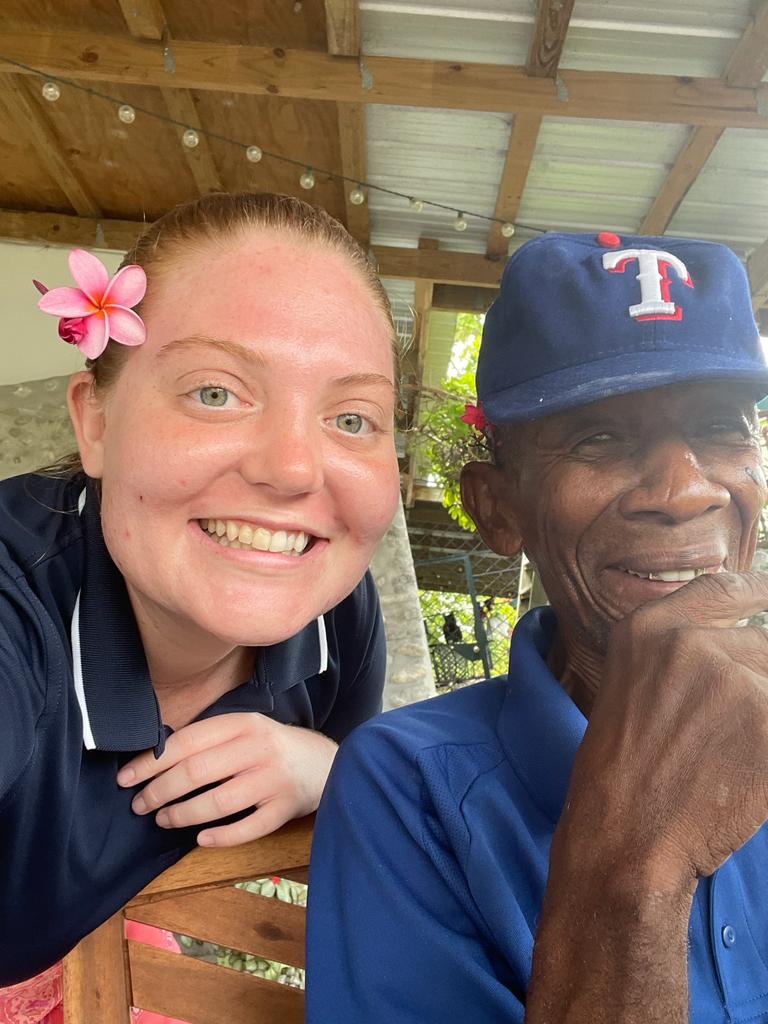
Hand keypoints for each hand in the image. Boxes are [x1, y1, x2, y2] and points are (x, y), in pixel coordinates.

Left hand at [116, 714, 337, 846]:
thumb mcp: (244, 731)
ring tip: (163, 820)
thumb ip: (210, 740)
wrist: (325, 763)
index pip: (187, 741)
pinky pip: (248, 828)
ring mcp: (273, 779)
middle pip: (197, 772)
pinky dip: (221, 837)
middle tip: (140, 805)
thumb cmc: (272, 748)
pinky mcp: (285, 808)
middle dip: (159, 791)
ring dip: (183, 814)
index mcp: (242, 724)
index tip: (126, 778)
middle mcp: (258, 748)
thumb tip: (155, 759)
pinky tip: (201, 840)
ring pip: (219, 802)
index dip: (151, 762)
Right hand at [561, 570, 767, 892]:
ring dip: (764, 718)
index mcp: (649, 628)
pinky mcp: (766, 719)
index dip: (760, 590)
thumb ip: (685, 659)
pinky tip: (753, 778)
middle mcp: (690, 641)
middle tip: (742, 723)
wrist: (623, 835)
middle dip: (760, 684)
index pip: (724, 588)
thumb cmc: (622, 774)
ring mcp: (731, 677)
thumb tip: (745, 652)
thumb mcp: (634, 690)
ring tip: (740, 754)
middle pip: (766, 645)